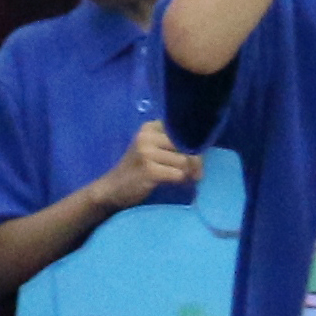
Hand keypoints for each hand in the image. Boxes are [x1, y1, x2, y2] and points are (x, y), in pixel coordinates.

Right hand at [88, 119, 202, 212]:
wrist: (112, 188)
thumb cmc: (137, 170)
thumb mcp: (151, 149)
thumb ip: (171, 143)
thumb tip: (203, 146)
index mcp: (150, 127)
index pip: (183, 129)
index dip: (194, 143)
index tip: (196, 156)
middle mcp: (147, 136)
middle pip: (186, 144)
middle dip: (196, 160)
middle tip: (196, 172)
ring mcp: (146, 152)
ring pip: (184, 160)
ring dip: (189, 172)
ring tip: (186, 178)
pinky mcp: (148, 170)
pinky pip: (178, 174)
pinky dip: (181, 180)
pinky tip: (177, 183)